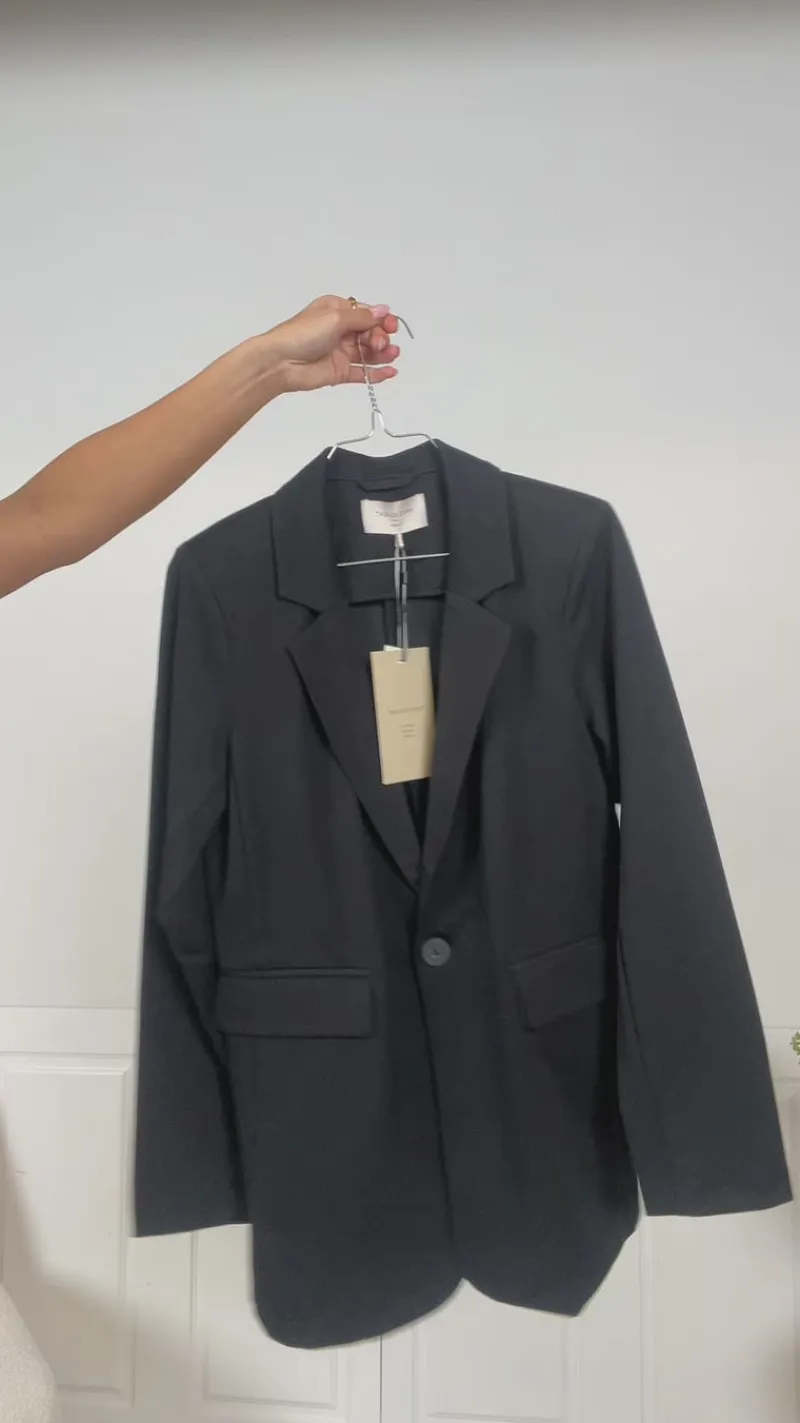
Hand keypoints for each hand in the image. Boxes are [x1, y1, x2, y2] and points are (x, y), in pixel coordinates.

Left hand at [265, 295, 400, 393]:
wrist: (280, 362)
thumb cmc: (304, 333)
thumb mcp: (334, 317)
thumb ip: (362, 317)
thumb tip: (383, 310)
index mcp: (337, 311)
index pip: (367, 314)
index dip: (382, 320)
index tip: (392, 326)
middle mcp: (340, 330)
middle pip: (370, 333)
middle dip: (380, 337)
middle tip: (379, 344)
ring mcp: (340, 352)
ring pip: (368, 353)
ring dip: (383, 354)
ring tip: (392, 355)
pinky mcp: (339, 372)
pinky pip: (362, 373)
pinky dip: (377, 373)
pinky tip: (391, 372)